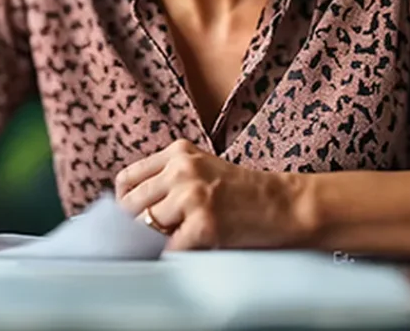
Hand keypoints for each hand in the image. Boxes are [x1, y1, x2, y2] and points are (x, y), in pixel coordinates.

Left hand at [114, 139, 309, 250]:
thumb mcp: (202, 170)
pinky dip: (171, 256)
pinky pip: (168, 248)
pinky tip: (185, 252)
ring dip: (153, 242)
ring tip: (171, 244)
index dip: (123, 204)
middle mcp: (182, 169)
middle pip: (130, 205)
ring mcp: (192, 196)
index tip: (131, 219)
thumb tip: (126, 210)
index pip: (127, 179)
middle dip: (134, 227)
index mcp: (179, 152)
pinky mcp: (203, 224)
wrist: (285, 205)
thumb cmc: (244, 193)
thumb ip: (168, 180)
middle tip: (147, 240)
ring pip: (145, 228)